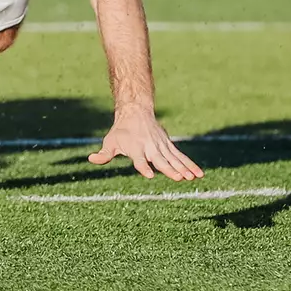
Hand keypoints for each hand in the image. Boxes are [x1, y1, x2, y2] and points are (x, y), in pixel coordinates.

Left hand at [89, 104, 203, 180]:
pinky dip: (190, 165)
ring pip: (174, 159)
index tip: (150, 174)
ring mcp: (161, 146)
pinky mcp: (168, 146)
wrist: (136, 111)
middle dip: (170, 169)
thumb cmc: (120, 131)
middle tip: (180, 178)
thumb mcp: (110, 142)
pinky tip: (199, 174)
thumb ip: (103, 154)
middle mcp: (150, 147)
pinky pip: (181, 157)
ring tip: (193, 178)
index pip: (140, 159)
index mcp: (136, 148)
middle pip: (161, 160)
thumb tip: (91, 159)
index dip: (144, 167)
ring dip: (184, 168)